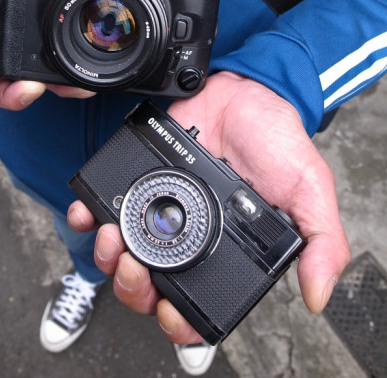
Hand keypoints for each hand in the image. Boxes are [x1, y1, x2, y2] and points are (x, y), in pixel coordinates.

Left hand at [68, 71, 349, 342]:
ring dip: (108, 257)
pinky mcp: (140, 179)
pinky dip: (89, 216)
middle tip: (134, 268)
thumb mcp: (308, 188)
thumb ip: (320, 239)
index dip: (177, 319)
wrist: (245, 91)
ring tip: (113, 239)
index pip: (197, 302)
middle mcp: (190, 236)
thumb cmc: (275, 139)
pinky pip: (107, 205)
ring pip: (122, 253)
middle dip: (133, 287)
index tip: (167, 310)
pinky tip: (89, 215)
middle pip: (149, 284)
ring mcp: (161, 209)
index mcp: (228, 251)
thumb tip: (316, 294)